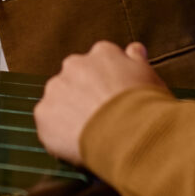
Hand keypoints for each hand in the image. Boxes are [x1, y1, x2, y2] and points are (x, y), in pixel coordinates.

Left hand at [33, 41, 171, 165]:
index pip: (100, 62)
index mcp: (102, 53)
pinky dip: (58, 134)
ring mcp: (56, 89)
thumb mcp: (150, 77)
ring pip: (59, 101)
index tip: (112, 97)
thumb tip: (134, 50)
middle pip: (75, 79)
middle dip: (84, 95)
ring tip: (90, 134)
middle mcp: (75, 65)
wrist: (130, 133)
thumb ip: (137, 61)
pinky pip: (48, 124)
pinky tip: (77, 145)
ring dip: (69, 113)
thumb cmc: (145, 107)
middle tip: (100, 117)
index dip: (106, 82)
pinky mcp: (44, 114)